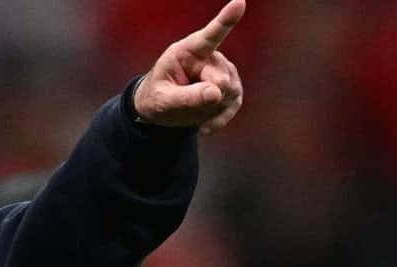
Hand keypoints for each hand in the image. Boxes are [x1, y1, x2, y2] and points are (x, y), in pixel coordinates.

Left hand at [131, 0, 245, 134]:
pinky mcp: (231, 86)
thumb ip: (186, 98)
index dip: (226, 19)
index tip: (239, 2)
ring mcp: (223, 69)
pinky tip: (204, 125)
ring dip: (211, 109)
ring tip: (191, 109)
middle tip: (184, 104)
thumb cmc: (157, 98)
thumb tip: (216, 93)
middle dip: (206, 99)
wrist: (162, 110)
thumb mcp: (163, 101)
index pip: (210, 35)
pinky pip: (235, 103)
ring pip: (231, 92)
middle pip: (221, 80)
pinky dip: (220, 118)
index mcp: (187, 51)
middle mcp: (210, 56)